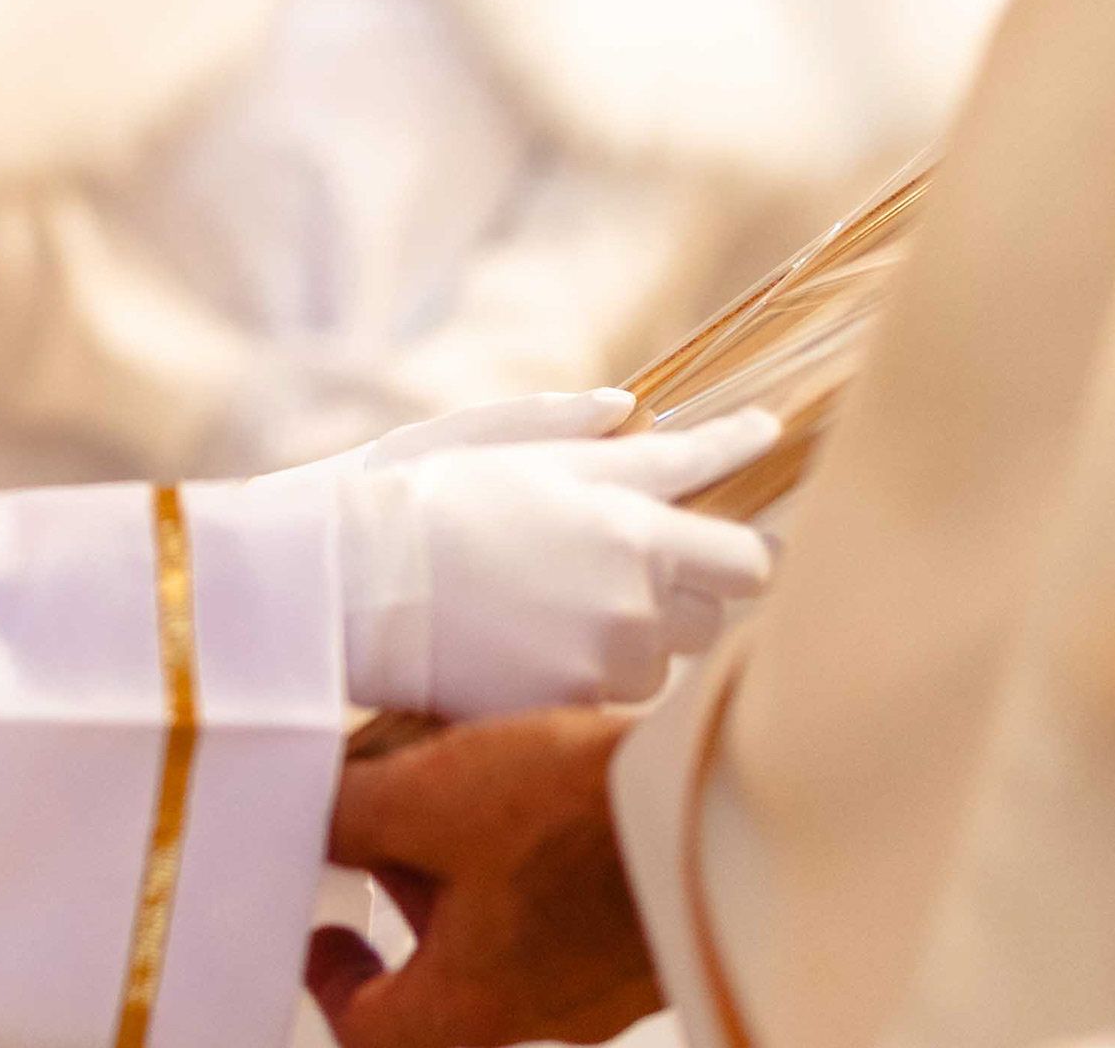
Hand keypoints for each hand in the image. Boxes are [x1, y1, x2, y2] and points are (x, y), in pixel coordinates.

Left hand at [308, 708, 650, 1047]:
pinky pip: (575, 910)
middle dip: (406, 897)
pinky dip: (539, 858)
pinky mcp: (656, 933)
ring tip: (462, 783)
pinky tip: (544, 787)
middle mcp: (548, 1009)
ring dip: (473, 869)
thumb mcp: (429, 798)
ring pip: (512, 937)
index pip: (375, 1035)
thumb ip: (350, 816)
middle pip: (444, 980)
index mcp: (477, 1004)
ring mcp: (611, 978)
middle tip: (387, 830)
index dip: (334, 983)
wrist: (731, 797)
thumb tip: (311, 820)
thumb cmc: (580, 815)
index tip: (325, 931)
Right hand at [311, 395, 777, 713]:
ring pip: (674, 649)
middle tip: (639, 549)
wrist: (349, 585)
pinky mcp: (574, 705)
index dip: (751, 487)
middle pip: (727, 594)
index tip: (765, 441)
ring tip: (568, 601)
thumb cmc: (417, 495)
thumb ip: (576, 427)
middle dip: (693, 569)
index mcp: (629, 521)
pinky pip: (622, 692)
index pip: (735, 523)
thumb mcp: (496, 440)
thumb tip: (633, 409)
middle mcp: (637, 594)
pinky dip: (598, 668)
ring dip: (646, 626)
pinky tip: (541, 640)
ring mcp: (609, 657)